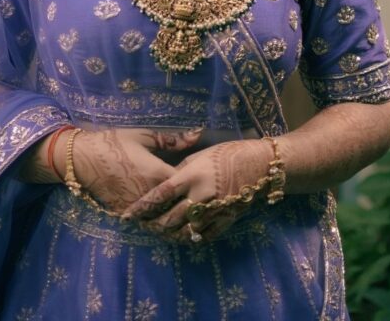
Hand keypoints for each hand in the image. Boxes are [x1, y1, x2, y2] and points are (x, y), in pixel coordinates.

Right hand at [67, 127, 203, 215]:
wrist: (82, 159)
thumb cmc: (114, 142)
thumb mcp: (144, 136)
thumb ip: (172, 139)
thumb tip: (199, 134)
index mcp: (157, 173)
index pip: (187, 183)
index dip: (196, 181)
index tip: (202, 177)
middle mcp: (150, 195)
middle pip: (178, 204)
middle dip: (188, 201)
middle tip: (196, 195)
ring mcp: (138, 208)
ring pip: (164, 217)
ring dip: (174, 213)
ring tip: (182, 207)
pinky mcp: (127, 215)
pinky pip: (148, 221)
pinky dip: (157, 219)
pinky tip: (163, 213)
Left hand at [120, 137, 276, 243]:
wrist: (261, 165)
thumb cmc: (228, 153)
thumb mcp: (201, 155)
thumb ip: (181, 170)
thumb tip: (165, 181)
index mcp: (192, 176)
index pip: (160, 194)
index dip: (143, 207)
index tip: (128, 215)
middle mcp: (201, 196)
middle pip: (170, 219)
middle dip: (152, 225)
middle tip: (141, 226)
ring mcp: (214, 211)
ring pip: (185, 231)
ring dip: (170, 234)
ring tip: (159, 232)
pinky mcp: (226, 220)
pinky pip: (204, 236)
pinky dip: (191, 237)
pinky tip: (183, 235)